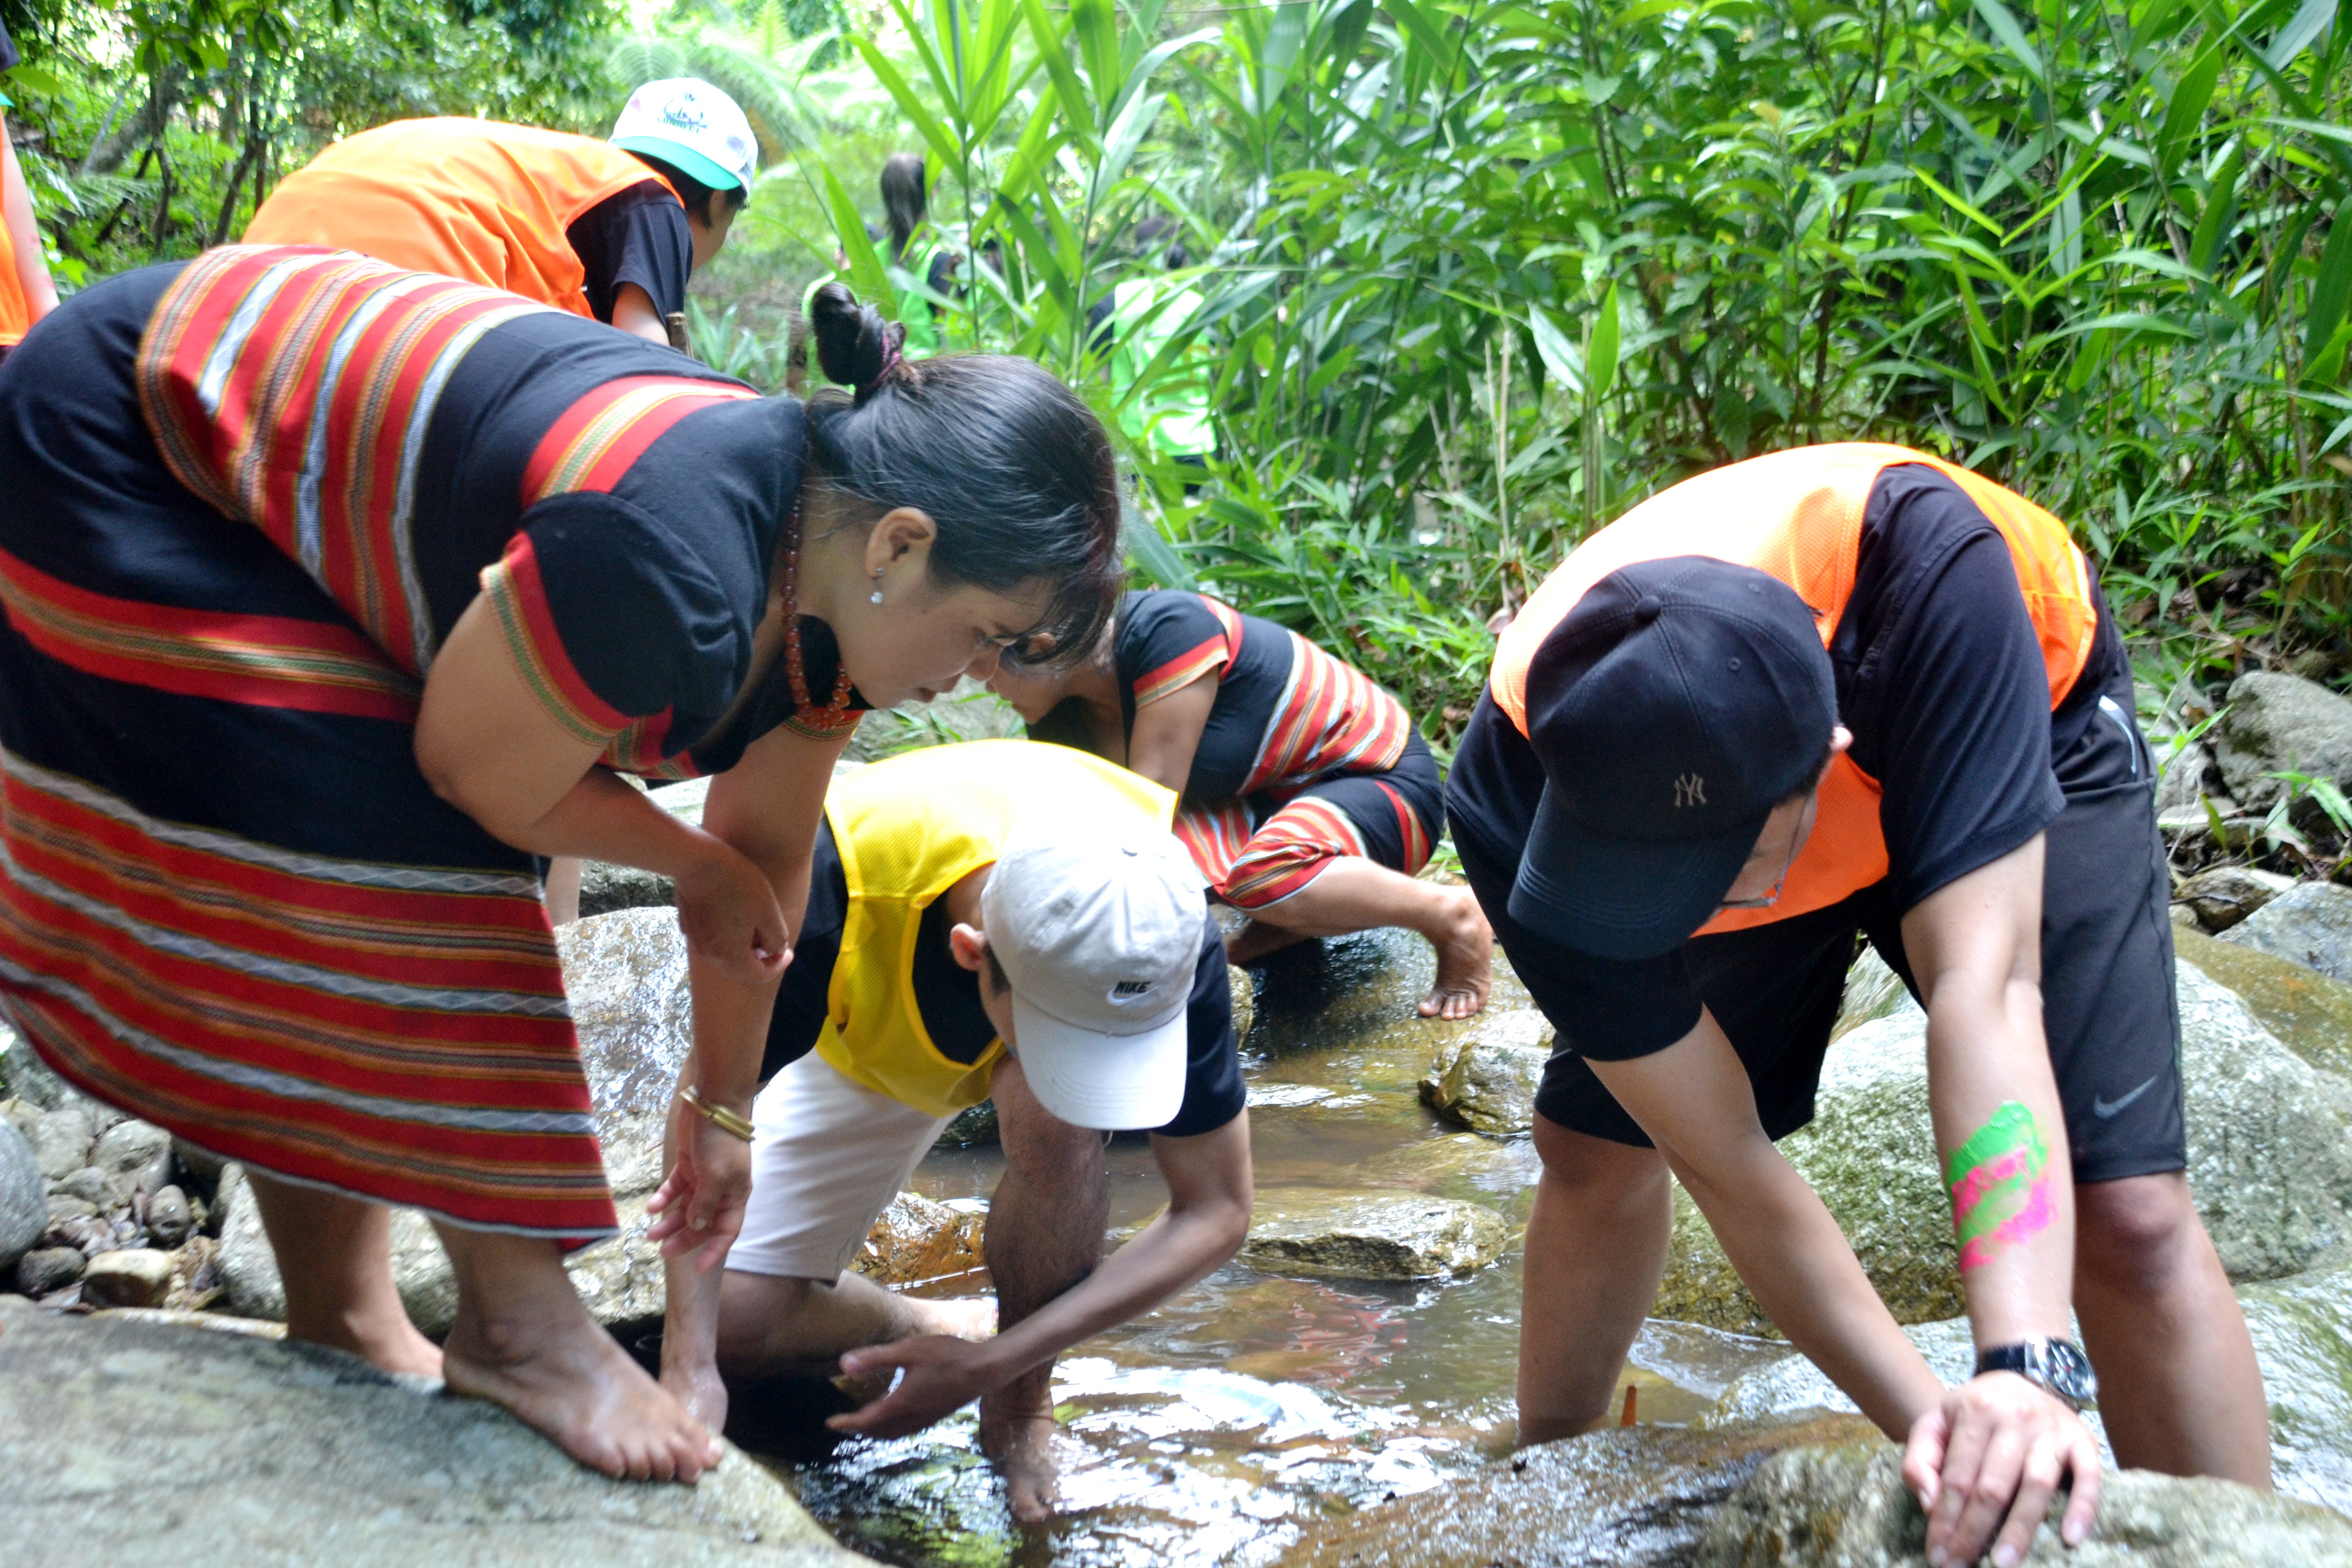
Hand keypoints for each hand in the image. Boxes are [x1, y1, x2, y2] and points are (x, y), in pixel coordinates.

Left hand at [646, 1094, 753, 1272]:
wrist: (712, 1103)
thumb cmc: (720, 1142)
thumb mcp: (715, 1176)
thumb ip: (705, 1205)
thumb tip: (698, 1227)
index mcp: (736, 1195)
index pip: (727, 1231)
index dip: (714, 1251)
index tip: (697, 1269)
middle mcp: (721, 1190)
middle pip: (702, 1223)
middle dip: (683, 1238)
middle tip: (661, 1250)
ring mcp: (704, 1178)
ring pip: (685, 1208)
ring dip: (669, 1221)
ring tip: (649, 1233)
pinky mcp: (688, 1166)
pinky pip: (675, 1189)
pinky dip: (663, 1198)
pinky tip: (651, 1207)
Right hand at [673, 842, 791, 985]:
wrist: (699, 860)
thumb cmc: (739, 885)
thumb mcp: (768, 912)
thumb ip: (776, 938)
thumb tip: (774, 950)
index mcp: (730, 957)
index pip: (758, 975)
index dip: (778, 965)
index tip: (788, 951)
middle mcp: (709, 955)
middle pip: (739, 968)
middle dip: (760, 959)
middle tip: (774, 943)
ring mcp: (695, 941)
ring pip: (724, 954)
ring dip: (743, 948)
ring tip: (757, 928)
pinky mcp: (688, 925)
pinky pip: (712, 940)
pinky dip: (727, 937)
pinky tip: (735, 917)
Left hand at [825, 1335, 1004, 1438]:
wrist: (984, 1370)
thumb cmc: (947, 1356)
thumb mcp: (908, 1350)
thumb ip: (875, 1358)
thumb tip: (843, 1365)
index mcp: (900, 1404)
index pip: (866, 1420)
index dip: (846, 1423)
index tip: (831, 1423)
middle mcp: (911, 1417)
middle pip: (878, 1432)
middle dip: (858, 1429)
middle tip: (843, 1423)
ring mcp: (925, 1419)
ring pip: (892, 1434)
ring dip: (874, 1431)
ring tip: (863, 1423)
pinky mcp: (935, 1416)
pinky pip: (905, 1430)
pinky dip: (890, 1429)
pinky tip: (893, 1415)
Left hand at [1903, 1371, 2100, 1567]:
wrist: (2020, 1378)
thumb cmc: (1973, 1413)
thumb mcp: (1934, 1423)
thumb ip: (1920, 1459)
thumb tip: (1929, 1503)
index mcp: (1975, 1412)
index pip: (1957, 1477)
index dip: (1946, 1519)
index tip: (1938, 1553)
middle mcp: (2015, 1418)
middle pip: (1993, 1486)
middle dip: (1974, 1532)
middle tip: (1961, 1566)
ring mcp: (2052, 1430)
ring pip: (2036, 1485)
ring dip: (2020, 1529)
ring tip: (2003, 1563)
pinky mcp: (2085, 1441)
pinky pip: (2089, 1477)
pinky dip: (2082, 1508)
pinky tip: (2071, 1538)